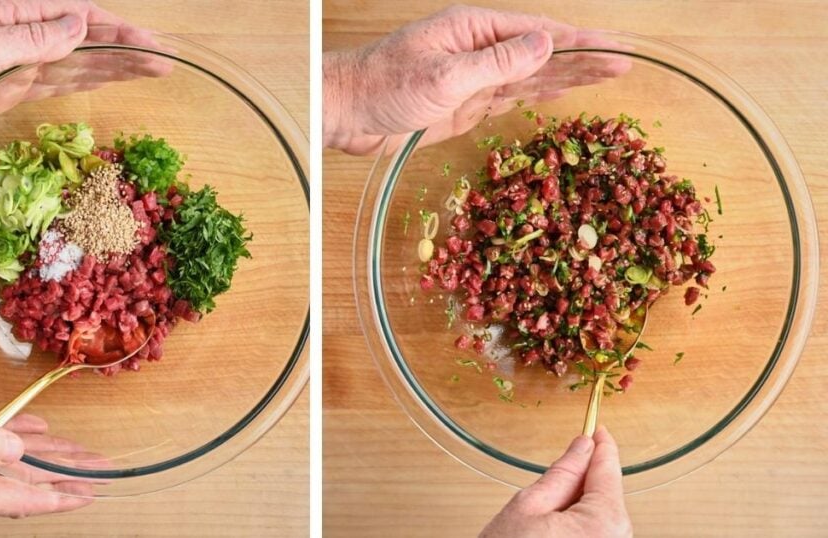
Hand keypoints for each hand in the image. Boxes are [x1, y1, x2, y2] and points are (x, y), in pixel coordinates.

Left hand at [0, 0, 169, 127]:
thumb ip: (31, 38)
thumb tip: (79, 26)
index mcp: (17, 14)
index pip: (79, 18)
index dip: (117, 30)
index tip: (149, 43)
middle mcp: (24, 35)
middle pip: (87, 41)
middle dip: (127, 50)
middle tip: (166, 62)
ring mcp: (20, 62)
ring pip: (79, 64)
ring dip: (115, 67)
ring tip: (152, 70)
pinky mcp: (13, 88)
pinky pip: (59, 83)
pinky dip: (86, 82)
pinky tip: (108, 79)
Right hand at [0, 385, 94, 517]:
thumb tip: (18, 450)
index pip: (20, 498)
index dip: (60, 496)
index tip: (94, 491)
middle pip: (23, 481)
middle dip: (64, 475)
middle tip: (101, 469)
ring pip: (9, 460)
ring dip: (45, 454)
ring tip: (79, 451)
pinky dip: (12, 433)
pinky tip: (33, 430)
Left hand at [323, 5, 627, 153]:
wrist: (346, 114)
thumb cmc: (384, 86)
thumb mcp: (445, 75)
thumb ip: (498, 63)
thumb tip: (548, 45)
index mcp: (474, 29)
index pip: (538, 32)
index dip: (580, 39)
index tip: (616, 46)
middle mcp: (478, 49)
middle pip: (541, 53)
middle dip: (584, 57)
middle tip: (626, 63)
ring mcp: (473, 78)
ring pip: (530, 76)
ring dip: (567, 77)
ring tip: (607, 74)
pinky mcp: (465, 105)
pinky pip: (510, 98)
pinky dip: (537, 96)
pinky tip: (560, 91)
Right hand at [479, 426, 632, 537]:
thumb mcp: (528, 505)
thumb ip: (562, 472)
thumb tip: (582, 446)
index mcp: (603, 523)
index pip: (608, 470)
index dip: (602, 445)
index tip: (598, 428)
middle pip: (607, 494)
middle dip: (582, 482)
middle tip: (548, 486)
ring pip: (602, 516)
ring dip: (578, 507)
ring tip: (541, 521)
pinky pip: (598, 534)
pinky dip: (579, 526)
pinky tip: (553, 533)